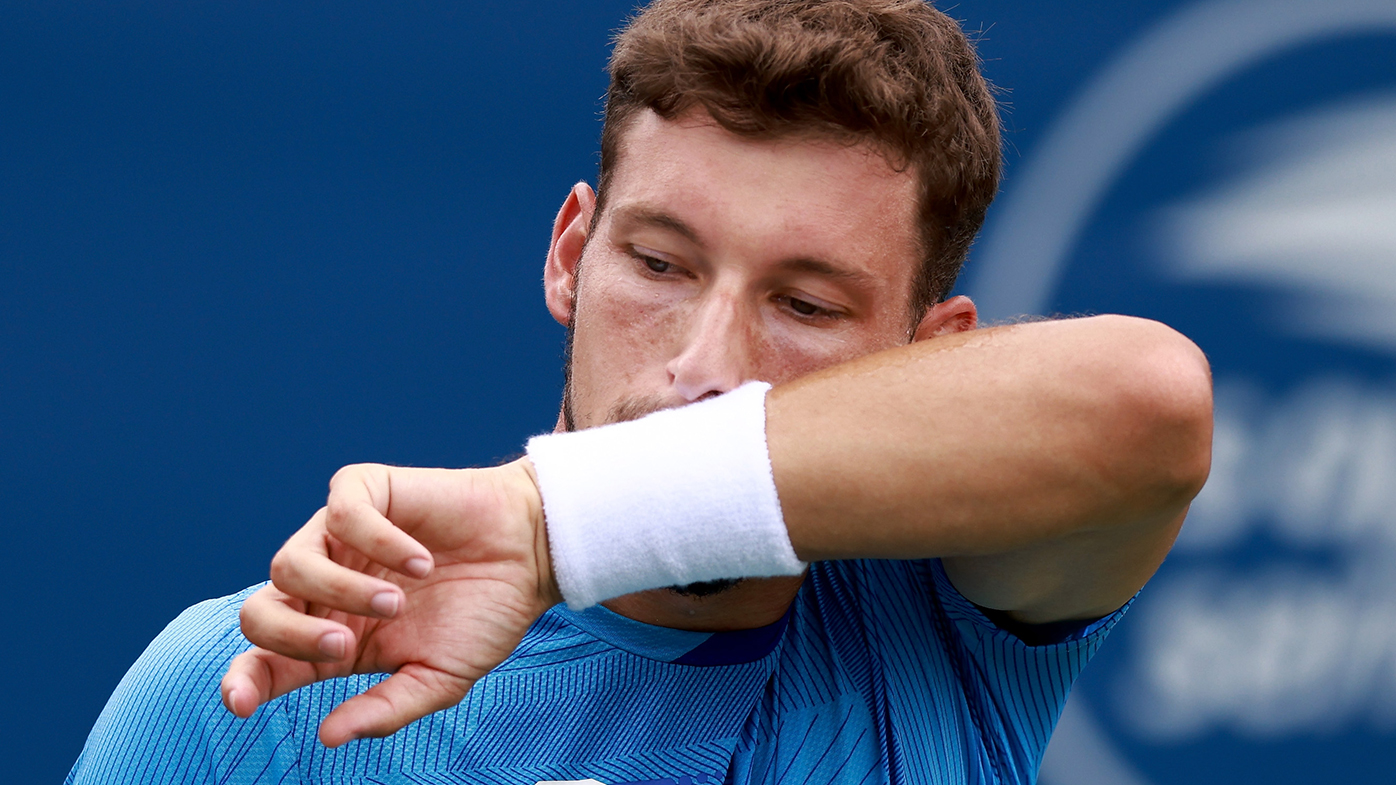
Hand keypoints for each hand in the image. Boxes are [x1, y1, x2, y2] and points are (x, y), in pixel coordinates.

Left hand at [219, 459, 559, 746]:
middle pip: (258, 613)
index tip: (242, 703)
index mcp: (335, 639)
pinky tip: (419, 560)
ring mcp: (340, 538)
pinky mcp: (367, 493)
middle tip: (342, 647)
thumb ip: (386, 710)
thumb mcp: (440, 678)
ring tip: (398, 602)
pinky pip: (341, 512)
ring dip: (341, 591)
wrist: (532, 554)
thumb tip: (330, 737)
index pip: (266, 661)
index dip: (243, 680)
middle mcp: (325, 588)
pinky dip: (379, 541)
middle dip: (288, 637)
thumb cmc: (485, 614)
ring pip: (288, 563)